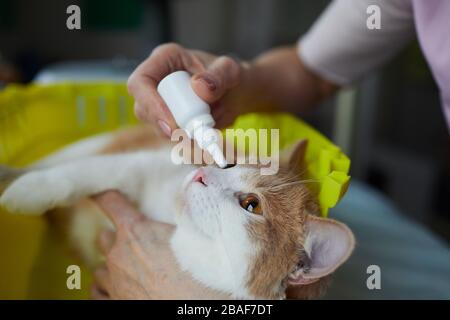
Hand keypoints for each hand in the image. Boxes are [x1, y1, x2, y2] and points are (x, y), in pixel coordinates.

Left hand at [90, 191, 228, 299]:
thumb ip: (187, 213)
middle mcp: (118, 255)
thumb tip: (194, 190)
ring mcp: (113, 282)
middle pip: (104, 235)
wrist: (191, 309)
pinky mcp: (112, 304)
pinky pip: (98, 291)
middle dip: (116, 234)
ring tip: (133, 267)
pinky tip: (119, 286)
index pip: (109, 201)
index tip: (103, 191)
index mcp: (136, 232)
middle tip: (136, 238)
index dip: (106, 193)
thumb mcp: (198, 236)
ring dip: (113, 263)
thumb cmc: (200, 278)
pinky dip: (106, 286)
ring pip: (101, 266)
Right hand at [127, 43, 249, 134]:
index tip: (172, 124)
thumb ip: (219, 76)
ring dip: (182, 136)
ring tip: (209, 132)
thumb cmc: (229, 75)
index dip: (151, 104)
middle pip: (143, 109)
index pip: (141, 82)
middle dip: (167, 126)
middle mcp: (156, 82)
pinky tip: (208, 141)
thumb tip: (199, 87)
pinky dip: (190, 144)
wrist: (235, 94)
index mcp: (165, 59)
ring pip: (157, 127)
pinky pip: (172, 139)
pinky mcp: (168, 122)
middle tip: (194, 134)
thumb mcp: (230, 71)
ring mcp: (160, 104)